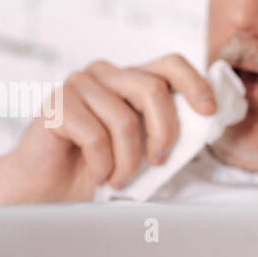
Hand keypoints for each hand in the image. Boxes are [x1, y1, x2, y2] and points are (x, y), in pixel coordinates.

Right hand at [0, 54, 216, 202]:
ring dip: (128, 160)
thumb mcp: (143, 148)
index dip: (195, 84)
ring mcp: (78, 85)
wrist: (48, 192)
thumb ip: (166, 130)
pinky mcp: (56, 105)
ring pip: (125, 119)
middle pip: (153, 89)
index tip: (209, 112)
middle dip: (165, 133)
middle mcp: (104, 74)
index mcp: (129, 80)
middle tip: (157, 163)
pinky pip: (95, 136)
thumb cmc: (98, 169)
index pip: (170, 64)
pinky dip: (103, 165)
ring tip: (118, 178)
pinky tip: (97, 174)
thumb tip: (206, 123)